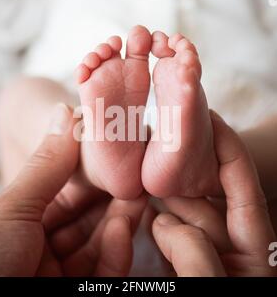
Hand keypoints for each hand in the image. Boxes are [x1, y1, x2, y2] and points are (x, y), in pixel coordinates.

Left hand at [0, 104, 146, 275]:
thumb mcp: (15, 209)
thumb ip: (47, 164)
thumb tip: (65, 111)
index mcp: (22, 228)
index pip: (65, 196)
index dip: (90, 175)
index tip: (115, 155)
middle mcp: (41, 251)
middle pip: (87, 220)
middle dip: (113, 197)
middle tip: (137, 174)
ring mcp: (60, 275)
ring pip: (101, 243)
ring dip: (122, 220)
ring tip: (138, 197)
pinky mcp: (78, 295)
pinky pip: (104, 272)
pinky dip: (117, 251)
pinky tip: (123, 229)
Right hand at [152, 111, 276, 276]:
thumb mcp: (213, 286)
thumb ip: (194, 251)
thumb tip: (163, 221)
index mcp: (255, 252)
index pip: (245, 188)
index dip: (229, 148)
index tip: (210, 117)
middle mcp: (232, 247)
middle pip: (208, 195)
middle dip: (184, 168)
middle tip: (162, 138)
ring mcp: (207, 253)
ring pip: (185, 212)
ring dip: (165, 191)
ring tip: (143, 167)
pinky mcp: (184, 261)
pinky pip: (170, 232)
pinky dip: (157, 218)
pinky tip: (141, 202)